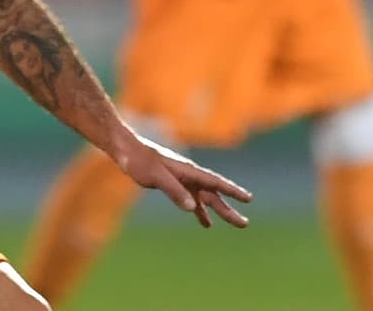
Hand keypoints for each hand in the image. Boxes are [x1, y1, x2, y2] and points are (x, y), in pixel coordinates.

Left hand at [112, 133, 251, 228]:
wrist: (124, 147)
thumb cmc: (138, 159)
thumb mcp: (156, 176)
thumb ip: (174, 191)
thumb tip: (193, 207)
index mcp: (188, 170)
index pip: (215, 182)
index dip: (232, 191)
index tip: (248, 199)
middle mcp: (188, 174)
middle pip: (213, 193)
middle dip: (228, 208)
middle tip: (244, 224)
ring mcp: (180, 178)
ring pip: (204, 197)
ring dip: (217, 210)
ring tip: (234, 222)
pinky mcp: (171, 182)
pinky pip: (190, 198)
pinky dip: (198, 209)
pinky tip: (204, 221)